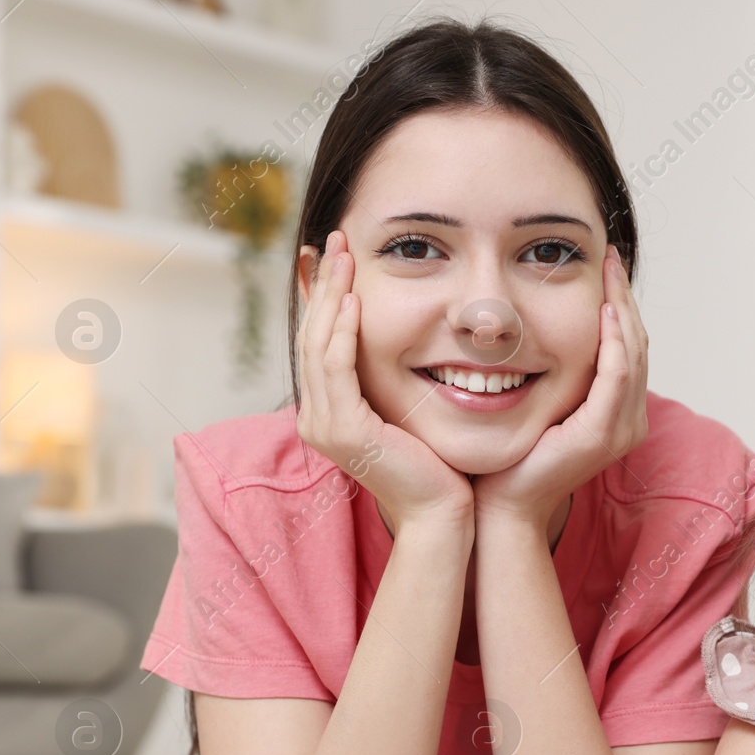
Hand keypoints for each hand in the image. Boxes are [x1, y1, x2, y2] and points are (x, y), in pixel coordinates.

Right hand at [295, 231, 472, 530]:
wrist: (442, 515)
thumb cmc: (438, 467)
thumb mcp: (409, 410)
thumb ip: (395, 380)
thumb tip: (407, 340)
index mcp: (328, 411)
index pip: (319, 341)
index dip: (326, 295)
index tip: (340, 254)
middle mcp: (316, 417)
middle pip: (311, 335)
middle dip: (326, 284)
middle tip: (338, 239)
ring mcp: (324, 425)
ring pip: (318, 345)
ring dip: (332, 296)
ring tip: (344, 255)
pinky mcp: (343, 431)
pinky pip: (336, 369)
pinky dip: (343, 333)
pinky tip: (355, 302)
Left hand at [472, 246, 647, 529]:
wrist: (502, 506)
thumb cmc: (511, 458)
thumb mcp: (538, 403)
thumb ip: (550, 372)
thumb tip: (534, 329)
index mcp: (616, 412)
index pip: (627, 347)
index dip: (620, 305)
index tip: (605, 266)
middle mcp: (628, 420)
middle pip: (636, 344)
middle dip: (624, 297)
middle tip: (611, 256)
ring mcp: (620, 429)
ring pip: (632, 353)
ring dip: (622, 308)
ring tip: (610, 271)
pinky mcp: (602, 434)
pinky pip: (616, 375)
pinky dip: (613, 340)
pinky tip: (603, 309)